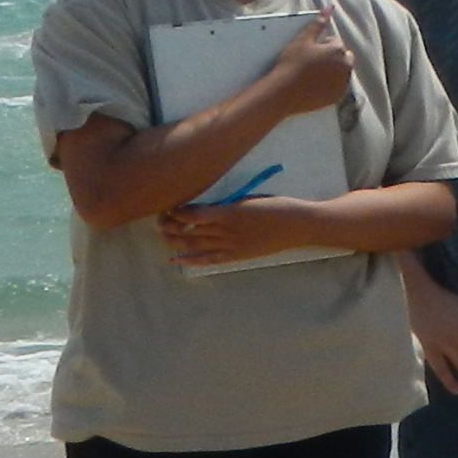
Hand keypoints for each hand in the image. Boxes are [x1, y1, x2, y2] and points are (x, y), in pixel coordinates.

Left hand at [161, 192, 322, 268]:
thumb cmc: (277, 206)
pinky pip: (208, 259)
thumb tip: (205, 207)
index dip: (176, 211)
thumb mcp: (249, 198)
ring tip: (163, 236)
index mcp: (228, 212)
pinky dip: (190, 260)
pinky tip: (176, 259)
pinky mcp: (236, 255)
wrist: (298, 225)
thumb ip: (226, 204)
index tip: (168, 205)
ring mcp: (230, 245)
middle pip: (188, 230)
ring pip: (194, 244)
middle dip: (169, 225)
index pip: (191, 213)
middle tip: (159, 220)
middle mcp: (225, 231)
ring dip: (175, 241)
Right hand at [267, 16, 354, 111]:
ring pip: (342, 71)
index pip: (335, 41)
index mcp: (338, 50)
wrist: (283, 91)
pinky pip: (338, 86)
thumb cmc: (291, 62)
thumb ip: (318, 22)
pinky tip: (315, 85)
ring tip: (313, 73)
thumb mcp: (302, 39)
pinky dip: (331, 84)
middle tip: (313, 62)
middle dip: (333, 56)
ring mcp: (343, 83)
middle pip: (343, 56)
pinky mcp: (337, 96)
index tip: (309, 52)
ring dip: (333, 70)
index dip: (321, 45)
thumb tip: (330, 7)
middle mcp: (346, 66)